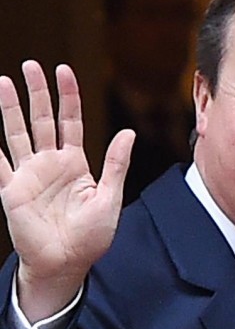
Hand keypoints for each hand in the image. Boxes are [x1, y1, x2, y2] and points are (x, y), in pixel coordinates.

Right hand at [0, 61, 133, 320]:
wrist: (67, 263)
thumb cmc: (92, 236)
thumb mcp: (109, 197)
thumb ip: (115, 164)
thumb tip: (128, 132)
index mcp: (75, 163)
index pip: (70, 120)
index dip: (68, 96)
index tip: (64, 70)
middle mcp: (50, 163)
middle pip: (42, 119)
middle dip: (37, 92)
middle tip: (31, 65)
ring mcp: (28, 174)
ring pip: (16, 133)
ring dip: (9, 108)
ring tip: (3, 81)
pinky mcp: (11, 190)